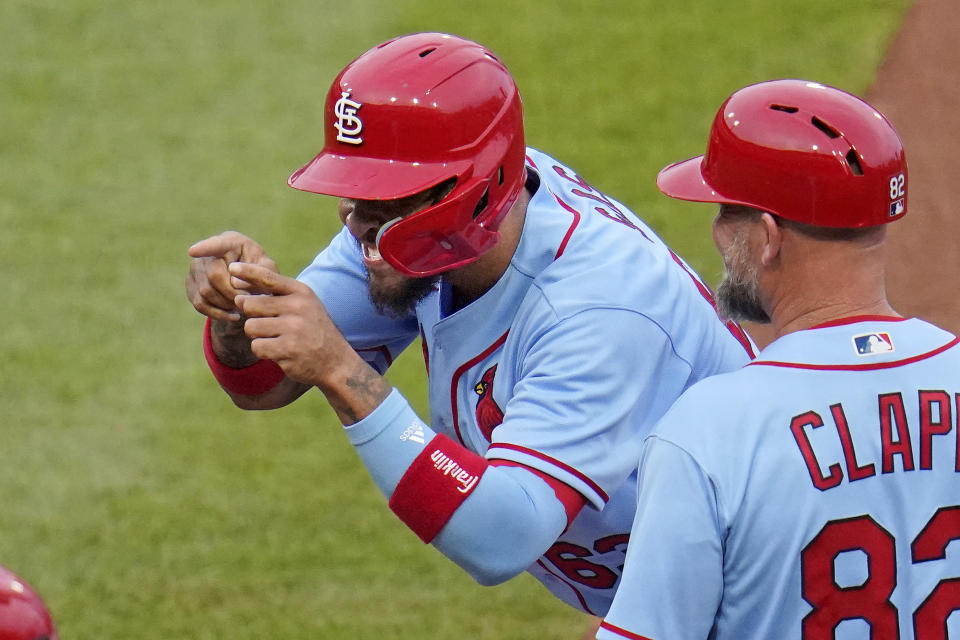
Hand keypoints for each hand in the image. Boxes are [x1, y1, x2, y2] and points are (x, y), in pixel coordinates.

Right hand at [185, 231, 277, 321]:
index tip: (193, 251)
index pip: (216, 244)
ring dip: (226, 304)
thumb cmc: (262, 274)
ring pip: (206, 291)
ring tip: (243, 307)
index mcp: (232, 242)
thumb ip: (260, 273)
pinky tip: (233, 315)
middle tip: (247, 301)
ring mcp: (196, 269)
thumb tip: (235, 283)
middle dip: (232, 292)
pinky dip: (218, 313)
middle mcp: (208, 252)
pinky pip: (200, 304)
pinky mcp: (191, 286)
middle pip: (214, 274)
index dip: (204, 247)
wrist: (249, 286)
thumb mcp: (269, 271)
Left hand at [229, 262, 357, 387]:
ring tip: (276, 338)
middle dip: (251, 315)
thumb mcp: (302, 305)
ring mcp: (293, 328)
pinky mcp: (287, 349)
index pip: (268, 277)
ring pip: (250, 327)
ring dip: (257, 335)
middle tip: (268, 323)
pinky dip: (264, 351)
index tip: (233, 268)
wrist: (335, 361)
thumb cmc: (312, 329)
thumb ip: (273, 296)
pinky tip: (280, 351)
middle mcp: (297, 307)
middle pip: (250, 304)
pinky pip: (256, 346)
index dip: (247, 272)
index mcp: (301, 292)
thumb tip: (238, 294)